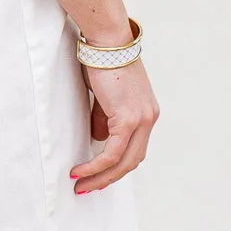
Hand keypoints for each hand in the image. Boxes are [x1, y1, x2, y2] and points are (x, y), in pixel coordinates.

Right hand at [71, 58, 157, 194]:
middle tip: (87, 188)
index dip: (117, 167)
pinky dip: (96, 165)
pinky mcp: (129, 118)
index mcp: (147, 112)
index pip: (135, 149)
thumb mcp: (105, 96)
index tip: (97, 177)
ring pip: (124, 161)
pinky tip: (80, 171)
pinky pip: (112, 152)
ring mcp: (143, 119)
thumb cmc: (102, 62)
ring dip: (100, 177)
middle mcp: (149, 118)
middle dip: (108, 178)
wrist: (107, 42)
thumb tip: (98, 138)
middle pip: (132, 161)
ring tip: (80, 185)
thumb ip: (105, 118)